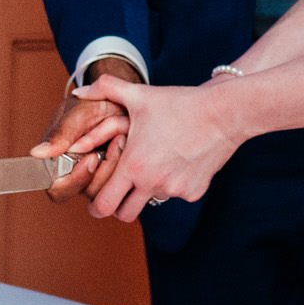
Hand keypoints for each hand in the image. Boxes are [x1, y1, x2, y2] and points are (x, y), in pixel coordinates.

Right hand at [30, 57, 136, 201]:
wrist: (119, 99)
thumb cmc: (93, 106)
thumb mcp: (77, 114)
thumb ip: (61, 133)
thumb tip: (37, 153)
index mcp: (59, 164)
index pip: (59, 190)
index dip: (74, 181)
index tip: (91, 159)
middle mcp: (78, 175)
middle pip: (88, 193)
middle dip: (105, 168)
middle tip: (116, 142)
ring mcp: (100, 178)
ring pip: (109, 190)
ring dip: (119, 161)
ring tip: (122, 135)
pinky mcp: (120, 177)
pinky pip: (126, 183)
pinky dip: (130, 161)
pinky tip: (128, 141)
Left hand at [69, 73, 240, 223]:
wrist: (224, 113)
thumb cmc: (180, 104)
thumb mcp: (140, 95)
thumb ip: (106, 89)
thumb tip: (79, 90)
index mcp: (133, 165)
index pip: (103, 205)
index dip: (96, 205)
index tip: (96, 199)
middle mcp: (152, 183)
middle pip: (124, 215)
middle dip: (119, 205)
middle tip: (121, 190)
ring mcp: (174, 190)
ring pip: (152, 202)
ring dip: (148, 190)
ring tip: (156, 162)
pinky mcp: (194, 192)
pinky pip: (177, 194)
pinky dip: (174, 183)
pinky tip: (180, 160)